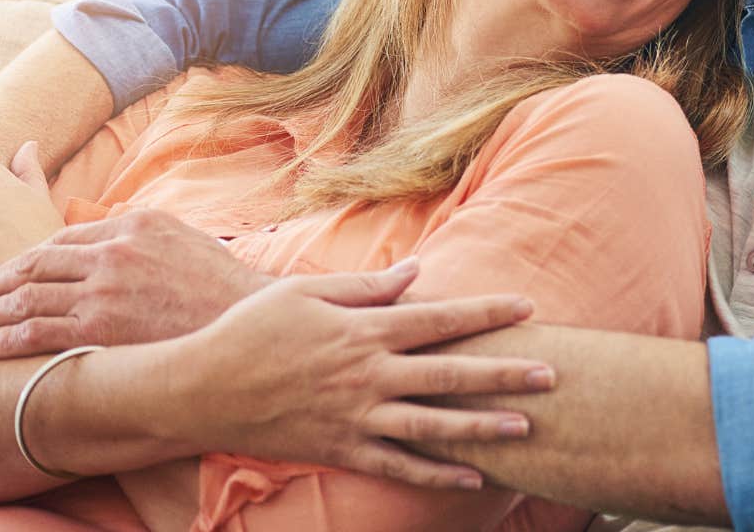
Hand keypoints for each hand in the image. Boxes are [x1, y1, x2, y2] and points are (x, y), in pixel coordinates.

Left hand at [0, 206, 272, 355]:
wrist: (248, 325)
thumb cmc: (220, 290)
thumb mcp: (183, 240)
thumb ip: (140, 233)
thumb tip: (110, 231)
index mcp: (131, 225)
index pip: (60, 239)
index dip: (25, 260)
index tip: (4, 276)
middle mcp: (112, 251)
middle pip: (33, 263)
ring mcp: (105, 289)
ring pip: (27, 296)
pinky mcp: (101, 329)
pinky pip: (38, 330)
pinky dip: (7, 337)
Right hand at [171, 258, 555, 489]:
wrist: (202, 390)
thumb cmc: (251, 330)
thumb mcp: (303, 292)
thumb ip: (365, 286)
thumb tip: (417, 273)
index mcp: (361, 330)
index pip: (438, 318)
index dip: (486, 312)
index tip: (527, 306)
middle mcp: (366, 376)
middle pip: (448, 375)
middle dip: (503, 374)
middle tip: (551, 373)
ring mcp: (355, 418)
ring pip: (431, 427)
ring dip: (482, 427)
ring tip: (525, 427)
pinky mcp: (341, 450)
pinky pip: (398, 466)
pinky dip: (438, 475)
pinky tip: (475, 479)